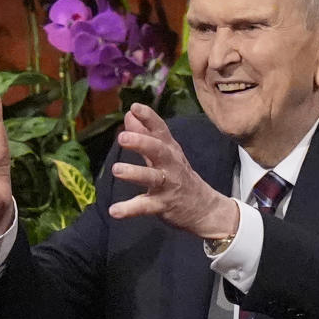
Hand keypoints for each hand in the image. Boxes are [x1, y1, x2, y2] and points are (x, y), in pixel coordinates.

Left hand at [108, 103, 238, 239]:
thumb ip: (145, 134)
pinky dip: (130, 209)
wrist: (203, 207)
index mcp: (169, 149)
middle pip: (158, 150)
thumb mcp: (164, 152)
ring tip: (116, 169)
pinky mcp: (163, 204)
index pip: (160, 130)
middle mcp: (170, 164)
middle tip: (122, 137)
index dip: (149, 118)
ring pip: (152, 177)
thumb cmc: (178, 175)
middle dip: (141, 142)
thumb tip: (128, 114)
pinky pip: (146, 206)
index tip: (135, 107)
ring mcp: (168, 185)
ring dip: (135, 173)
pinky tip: (114, 211)